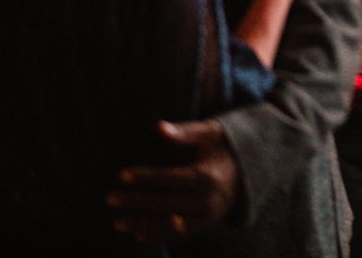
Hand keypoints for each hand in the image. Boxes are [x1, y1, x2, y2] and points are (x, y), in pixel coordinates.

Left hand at [108, 120, 239, 242]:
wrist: (252, 170)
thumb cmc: (225, 146)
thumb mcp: (210, 133)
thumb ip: (185, 132)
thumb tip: (159, 127)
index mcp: (208, 176)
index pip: (170, 178)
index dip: (145, 177)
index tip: (121, 176)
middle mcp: (208, 200)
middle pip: (165, 203)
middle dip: (136, 202)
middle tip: (109, 199)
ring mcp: (208, 216)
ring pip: (169, 224)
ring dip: (141, 225)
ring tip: (117, 223)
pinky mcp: (207, 224)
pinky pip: (179, 233)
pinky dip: (159, 234)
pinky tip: (138, 233)